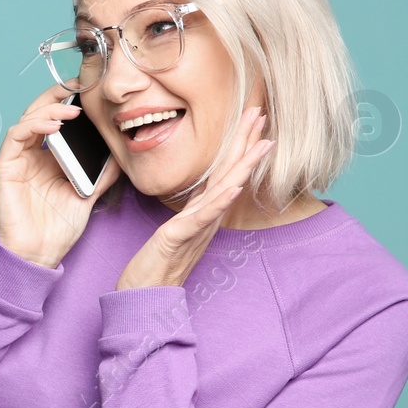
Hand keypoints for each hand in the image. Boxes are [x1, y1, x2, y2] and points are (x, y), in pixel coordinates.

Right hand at [0, 83, 122, 268]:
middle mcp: (30, 156)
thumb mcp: (89, 195)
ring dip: (48, 110)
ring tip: (70, 111)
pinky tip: (52, 127)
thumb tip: (121, 154)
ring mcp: (16, 161)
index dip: (67, 102)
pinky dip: (32, 126)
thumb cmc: (58, 230)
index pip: (56, 121)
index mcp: (48, 159)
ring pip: (27, 120)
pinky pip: (15, 137)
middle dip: (56, 96)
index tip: (87, 91)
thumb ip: (102, 174)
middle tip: (77, 87)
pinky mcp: (5, 169)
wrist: (39, 255)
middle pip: (39, 114)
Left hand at [115, 106, 273, 290]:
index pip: (225, 171)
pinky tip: (234, 187)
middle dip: (246, 142)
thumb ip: (192, 211)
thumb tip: (203, 196)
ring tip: (262, 143)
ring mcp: (198, 227)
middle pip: (230, 173)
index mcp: (203, 210)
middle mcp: (206, 216)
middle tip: (261, 113)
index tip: (252, 119)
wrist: (145, 293)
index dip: (239, 145)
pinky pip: (204, 217)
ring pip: (225, 191)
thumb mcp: (176, 229)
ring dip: (244, 166)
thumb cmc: (157, 263)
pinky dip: (220, 201)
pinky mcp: (181, 237)